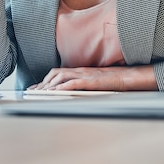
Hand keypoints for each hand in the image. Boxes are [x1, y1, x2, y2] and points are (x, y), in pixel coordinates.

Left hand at [28, 66, 157, 91]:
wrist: (131, 76)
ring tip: (39, 93)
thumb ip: (85, 84)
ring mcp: (85, 74)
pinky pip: (72, 83)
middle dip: (42, 83)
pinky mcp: (91, 80)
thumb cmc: (116, 80)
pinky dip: (61, 87)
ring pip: (60, 77)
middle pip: (55, 73)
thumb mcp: (97, 82)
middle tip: (32, 91)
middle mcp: (81, 70)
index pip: (58, 73)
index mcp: (81, 70)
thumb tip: (72, 93)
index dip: (45, 80)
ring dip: (48, 85)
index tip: (35, 88)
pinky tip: (53, 93)